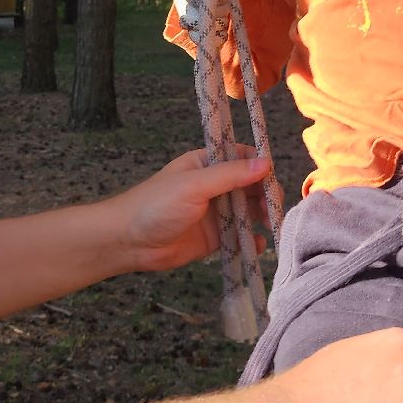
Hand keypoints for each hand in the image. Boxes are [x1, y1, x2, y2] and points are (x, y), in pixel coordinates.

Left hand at [104, 149, 274, 273]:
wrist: (128, 241)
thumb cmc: (156, 205)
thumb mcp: (194, 185)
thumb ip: (230, 175)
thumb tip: (266, 163)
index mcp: (207, 164)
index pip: (242, 158)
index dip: (260, 166)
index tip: (273, 179)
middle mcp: (214, 186)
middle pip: (250, 186)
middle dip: (265, 195)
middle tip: (274, 208)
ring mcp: (215, 213)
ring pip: (248, 211)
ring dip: (262, 217)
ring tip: (272, 225)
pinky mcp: (214, 238)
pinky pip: (240, 236)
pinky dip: (252, 240)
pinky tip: (259, 244)